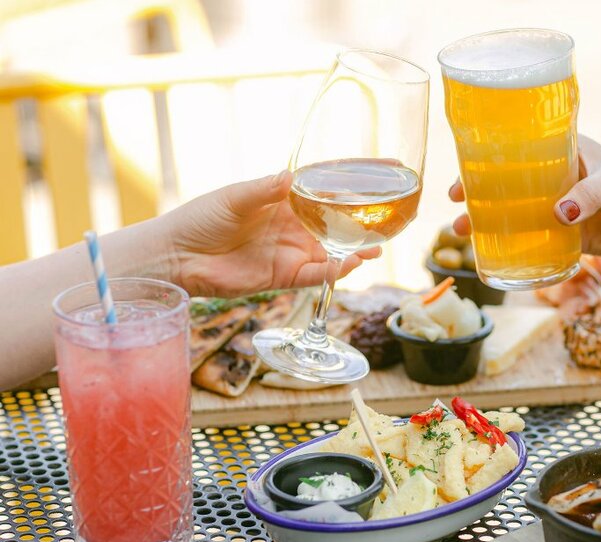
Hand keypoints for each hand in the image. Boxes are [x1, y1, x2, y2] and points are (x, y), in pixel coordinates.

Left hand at [160, 170, 379, 296]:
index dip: (353, 183)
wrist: (178, 257)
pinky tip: (347, 266)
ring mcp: (290, 252)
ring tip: (376, 247)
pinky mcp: (283, 277)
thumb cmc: (201, 218)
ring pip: (331, 252)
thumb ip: (266, 190)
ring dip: (354, 251)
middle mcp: (293, 226)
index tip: (384, 172)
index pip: (326, 189)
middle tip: (390, 219)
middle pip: (336, 224)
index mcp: (284, 200)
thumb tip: (292, 177)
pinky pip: (313, 276)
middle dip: (363, 223)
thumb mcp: (235, 197)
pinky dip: (331, 273)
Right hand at [448, 135, 600, 263]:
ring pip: (510, 211)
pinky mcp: (561, 236)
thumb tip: (558, 213)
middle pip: (504, 181)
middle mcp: (553, 177)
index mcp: (564, 152)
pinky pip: (527, 239)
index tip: (464, 171)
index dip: (487, 158)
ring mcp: (555, 207)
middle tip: (455, 202)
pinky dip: (507, 244)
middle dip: (475, 191)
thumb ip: (591, 193)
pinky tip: (487, 252)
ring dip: (484, 220)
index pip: (518, 150)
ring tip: (462, 231)